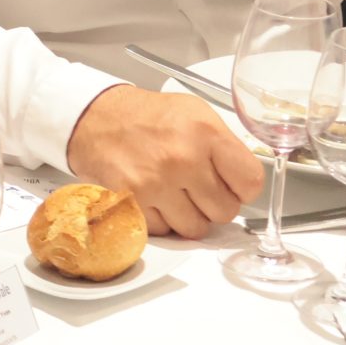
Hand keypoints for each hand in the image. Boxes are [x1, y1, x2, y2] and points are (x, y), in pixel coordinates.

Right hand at [63, 87, 264, 237]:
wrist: (95, 118)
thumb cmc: (147, 117)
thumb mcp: (195, 113)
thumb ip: (225, 146)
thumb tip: (245, 182)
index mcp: (205, 132)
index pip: (250, 182)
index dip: (242, 188)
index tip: (232, 184)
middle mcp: (182, 158)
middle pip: (225, 211)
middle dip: (213, 203)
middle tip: (197, 187)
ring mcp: (156, 183)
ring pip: (196, 228)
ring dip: (188, 215)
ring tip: (175, 192)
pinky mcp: (132, 202)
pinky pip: (165, 231)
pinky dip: (161, 220)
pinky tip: (154, 197)